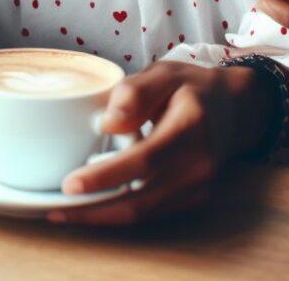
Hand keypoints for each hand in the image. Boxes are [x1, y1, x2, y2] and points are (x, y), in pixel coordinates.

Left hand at [49, 62, 270, 225]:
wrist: (235, 108)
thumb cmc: (191, 87)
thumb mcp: (163, 72)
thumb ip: (135, 92)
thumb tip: (108, 123)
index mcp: (190, 128)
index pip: (146, 160)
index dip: (106, 176)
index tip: (70, 184)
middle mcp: (198, 166)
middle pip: (141, 200)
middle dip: (94, 210)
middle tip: (53, 208)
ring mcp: (198, 188)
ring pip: (143, 213)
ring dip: (102, 216)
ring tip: (62, 211)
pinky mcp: (193, 199)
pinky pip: (151, 212)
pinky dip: (118, 213)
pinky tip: (90, 206)